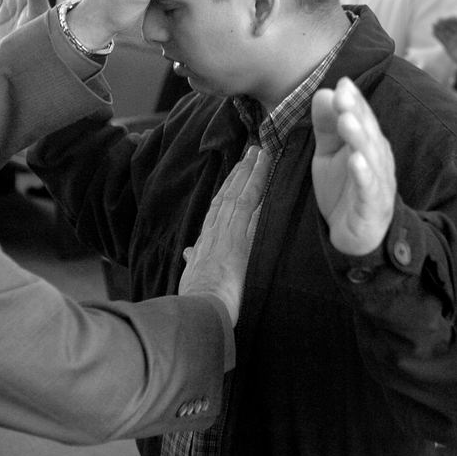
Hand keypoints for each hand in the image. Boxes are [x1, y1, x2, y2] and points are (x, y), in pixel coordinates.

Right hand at [178, 146, 270, 325]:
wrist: (200, 305)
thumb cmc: (197, 294)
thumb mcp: (192, 274)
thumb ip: (193, 260)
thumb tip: (190, 253)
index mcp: (206, 239)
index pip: (219, 206)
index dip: (229, 186)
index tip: (237, 170)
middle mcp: (216, 230)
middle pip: (230, 193)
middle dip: (241, 171)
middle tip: (253, 150)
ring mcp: (228, 232)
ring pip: (241, 195)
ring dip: (251, 172)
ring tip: (260, 154)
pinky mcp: (240, 239)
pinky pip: (251, 208)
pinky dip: (258, 189)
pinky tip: (266, 175)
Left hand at [311, 77, 395, 255]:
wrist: (355, 236)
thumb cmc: (344, 189)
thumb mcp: (328, 153)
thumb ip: (326, 125)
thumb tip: (323, 92)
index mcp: (367, 143)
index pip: (362, 117)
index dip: (354, 101)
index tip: (343, 83)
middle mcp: (377, 159)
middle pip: (368, 133)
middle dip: (356, 113)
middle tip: (343, 96)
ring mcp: (376, 183)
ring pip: (370, 158)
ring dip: (360, 138)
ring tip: (347, 121)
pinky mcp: (371, 207)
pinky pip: (369, 189)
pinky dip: (364, 174)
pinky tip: (356, 160)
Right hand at [433, 17, 456, 73]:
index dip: (453, 20)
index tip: (448, 19)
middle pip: (451, 27)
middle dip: (444, 23)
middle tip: (439, 21)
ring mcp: (455, 41)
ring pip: (445, 33)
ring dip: (439, 29)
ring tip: (434, 25)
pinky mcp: (450, 48)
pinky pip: (443, 41)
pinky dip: (438, 36)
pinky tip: (434, 32)